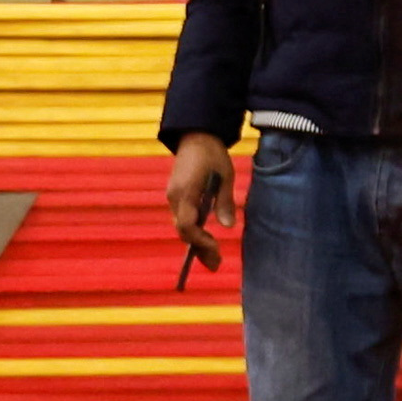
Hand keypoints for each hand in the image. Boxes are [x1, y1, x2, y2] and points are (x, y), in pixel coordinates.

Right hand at [163, 132, 237, 263]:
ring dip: (196, 243)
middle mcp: (174, 197)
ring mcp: (173, 196)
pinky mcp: (175, 195)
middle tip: (216, 264)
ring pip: (182, 227)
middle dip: (199, 249)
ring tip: (213, 259)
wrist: (196, 135)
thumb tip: (229, 227)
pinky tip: (206, 240)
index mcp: (186, 192)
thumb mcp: (225, 176)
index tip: (217, 247)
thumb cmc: (213, 154)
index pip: (187, 226)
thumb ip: (225, 202)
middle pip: (183, 231)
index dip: (200, 240)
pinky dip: (193, 232)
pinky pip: (182, 219)